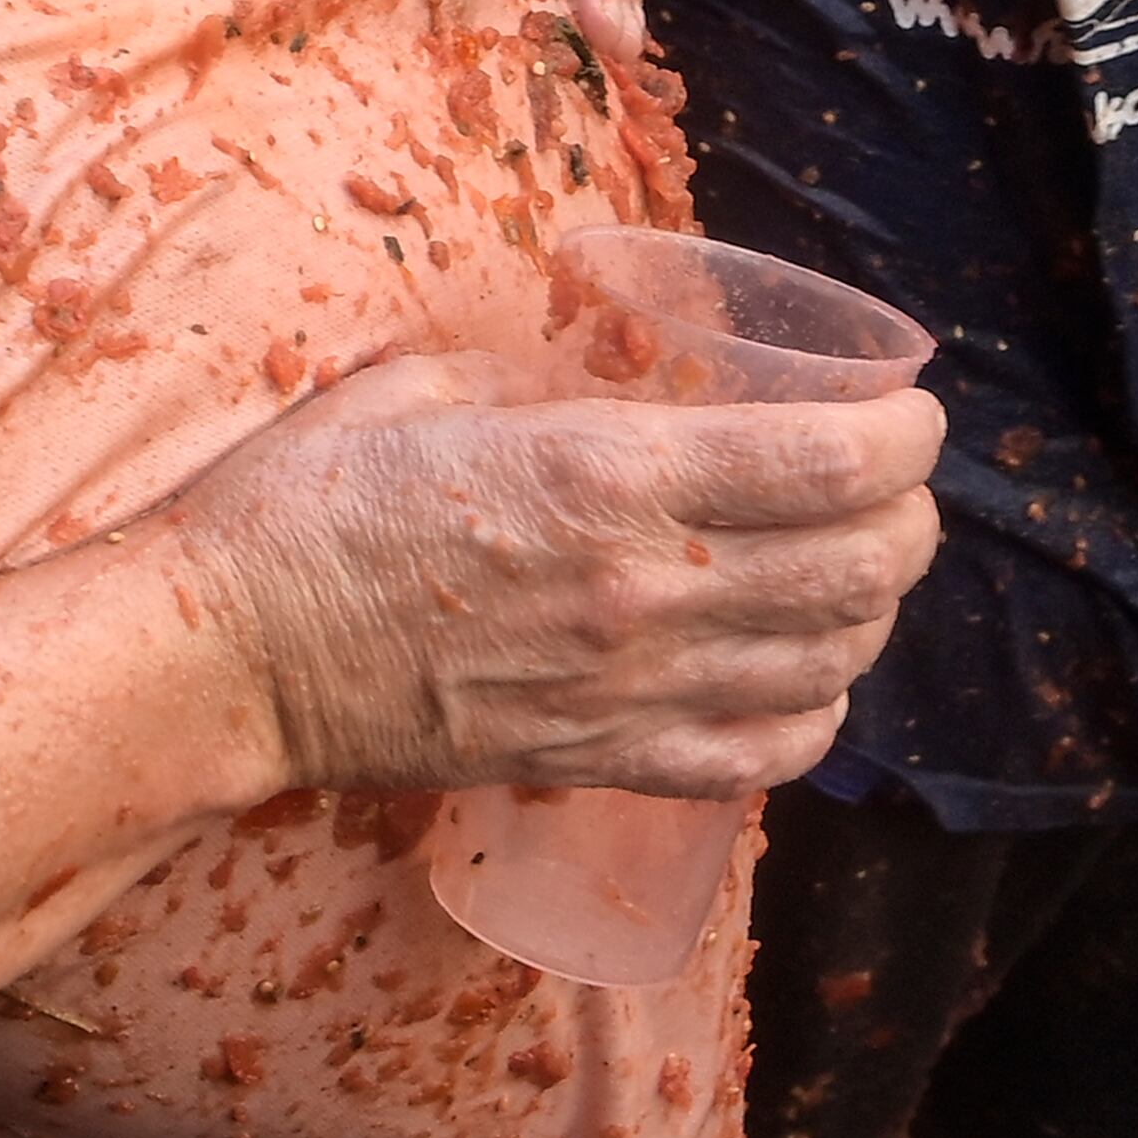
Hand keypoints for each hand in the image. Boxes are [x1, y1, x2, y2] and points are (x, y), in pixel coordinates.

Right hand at [173, 354, 943, 798]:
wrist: (228, 654)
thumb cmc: (302, 504)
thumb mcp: (422, 390)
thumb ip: (537, 385)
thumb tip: (607, 378)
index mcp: (605, 474)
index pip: (832, 462)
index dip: (905, 434)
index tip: (907, 413)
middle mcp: (646, 588)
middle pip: (865, 565)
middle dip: (909, 516)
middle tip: (888, 485)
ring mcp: (631, 688)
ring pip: (836, 660)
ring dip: (871, 609)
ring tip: (850, 570)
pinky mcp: (600, 759)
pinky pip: (765, 754)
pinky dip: (815, 713)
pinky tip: (801, 673)